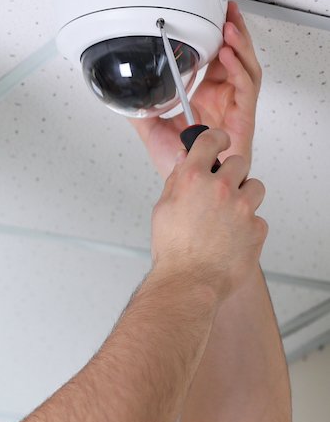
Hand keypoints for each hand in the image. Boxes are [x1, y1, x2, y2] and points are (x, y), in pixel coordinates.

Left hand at [129, 0, 262, 178]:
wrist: (189, 185)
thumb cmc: (180, 162)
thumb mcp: (152, 129)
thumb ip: (141, 109)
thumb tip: (122, 96)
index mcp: (206, 94)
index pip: (215, 57)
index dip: (216, 35)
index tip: (212, 15)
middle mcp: (223, 96)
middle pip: (236, 55)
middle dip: (234, 30)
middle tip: (227, 10)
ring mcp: (235, 105)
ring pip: (245, 66)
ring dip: (239, 45)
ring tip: (228, 28)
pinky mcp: (243, 117)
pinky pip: (246, 87)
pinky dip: (239, 69)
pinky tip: (227, 56)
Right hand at [150, 128, 267, 301]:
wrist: (189, 282)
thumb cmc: (174, 252)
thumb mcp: (163, 210)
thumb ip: (176, 181)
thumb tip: (183, 161)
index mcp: (192, 180)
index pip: (211, 140)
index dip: (216, 139)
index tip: (219, 142)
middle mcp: (220, 189)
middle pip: (239, 162)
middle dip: (231, 174)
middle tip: (220, 190)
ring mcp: (242, 208)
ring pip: (255, 187)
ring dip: (244, 196)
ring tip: (228, 215)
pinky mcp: (257, 226)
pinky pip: (257, 217)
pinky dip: (247, 225)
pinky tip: (230, 237)